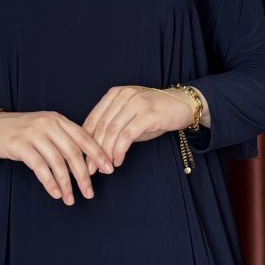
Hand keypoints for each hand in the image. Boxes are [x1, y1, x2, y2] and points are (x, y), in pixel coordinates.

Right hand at [0, 110, 114, 204]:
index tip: (109, 170)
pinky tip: (56, 193)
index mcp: (58, 119)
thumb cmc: (20, 132)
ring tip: (71, 199)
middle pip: (72, 152)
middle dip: (83, 175)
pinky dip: (50, 182)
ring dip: (67, 183)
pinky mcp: (19, 145)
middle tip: (90, 192)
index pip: (84, 137)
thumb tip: (86, 160)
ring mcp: (33, 133)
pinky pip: (40, 167)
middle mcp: (48, 123)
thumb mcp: (44, 129)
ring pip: (57, 162)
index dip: (98, 154)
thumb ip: (63, 139)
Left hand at [80, 85, 196, 167]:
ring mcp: (136, 103)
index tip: (81, 159)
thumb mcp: (130, 117)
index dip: (84, 141)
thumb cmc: (154, 114)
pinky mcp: (148, 114)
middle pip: (100, 126)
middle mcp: (123, 96)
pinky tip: (118, 161)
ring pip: (112, 132)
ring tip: (104, 168)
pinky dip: (119, 151)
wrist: (183, 105)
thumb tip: (93, 149)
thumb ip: (113, 127)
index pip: (93, 119)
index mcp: (114, 94)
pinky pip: (127, 136)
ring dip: (106, 153)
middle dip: (93, 151)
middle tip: (90, 169)